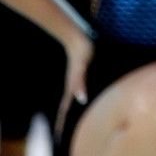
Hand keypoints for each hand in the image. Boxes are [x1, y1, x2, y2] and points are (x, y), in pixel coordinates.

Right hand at [56, 25, 93, 139]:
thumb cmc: (82, 51)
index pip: (65, 107)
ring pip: (69, 97)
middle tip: (59, 131)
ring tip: (65, 117)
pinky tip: (77, 98)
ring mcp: (74, 79)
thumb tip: (81, 99)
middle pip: (65, 104)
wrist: (78, 37)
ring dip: (66, 108)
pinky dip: (73, 97)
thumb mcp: (82, 66)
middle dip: (62, 117)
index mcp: (72, 86)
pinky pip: (75, 90)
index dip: (62, 119)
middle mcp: (71, 84)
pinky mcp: (78, 73)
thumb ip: (80, 82)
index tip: (58, 132)